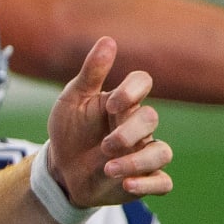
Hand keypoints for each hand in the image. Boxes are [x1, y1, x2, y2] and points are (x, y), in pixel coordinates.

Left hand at [45, 36, 171, 206]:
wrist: (60, 170)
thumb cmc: (70, 131)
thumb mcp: (72, 101)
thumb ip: (90, 73)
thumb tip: (108, 40)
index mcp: (121, 102)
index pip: (143, 82)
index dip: (133, 89)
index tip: (111, 102)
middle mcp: (137, 127)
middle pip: (151, 118)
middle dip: (128, 131)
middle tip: (105, 144)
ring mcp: (142, 153)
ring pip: (162, 152)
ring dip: (137, 160)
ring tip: (108, 168)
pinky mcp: (142, 179)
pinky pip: (163, 182)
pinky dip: (148, 183)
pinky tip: (126, 183)